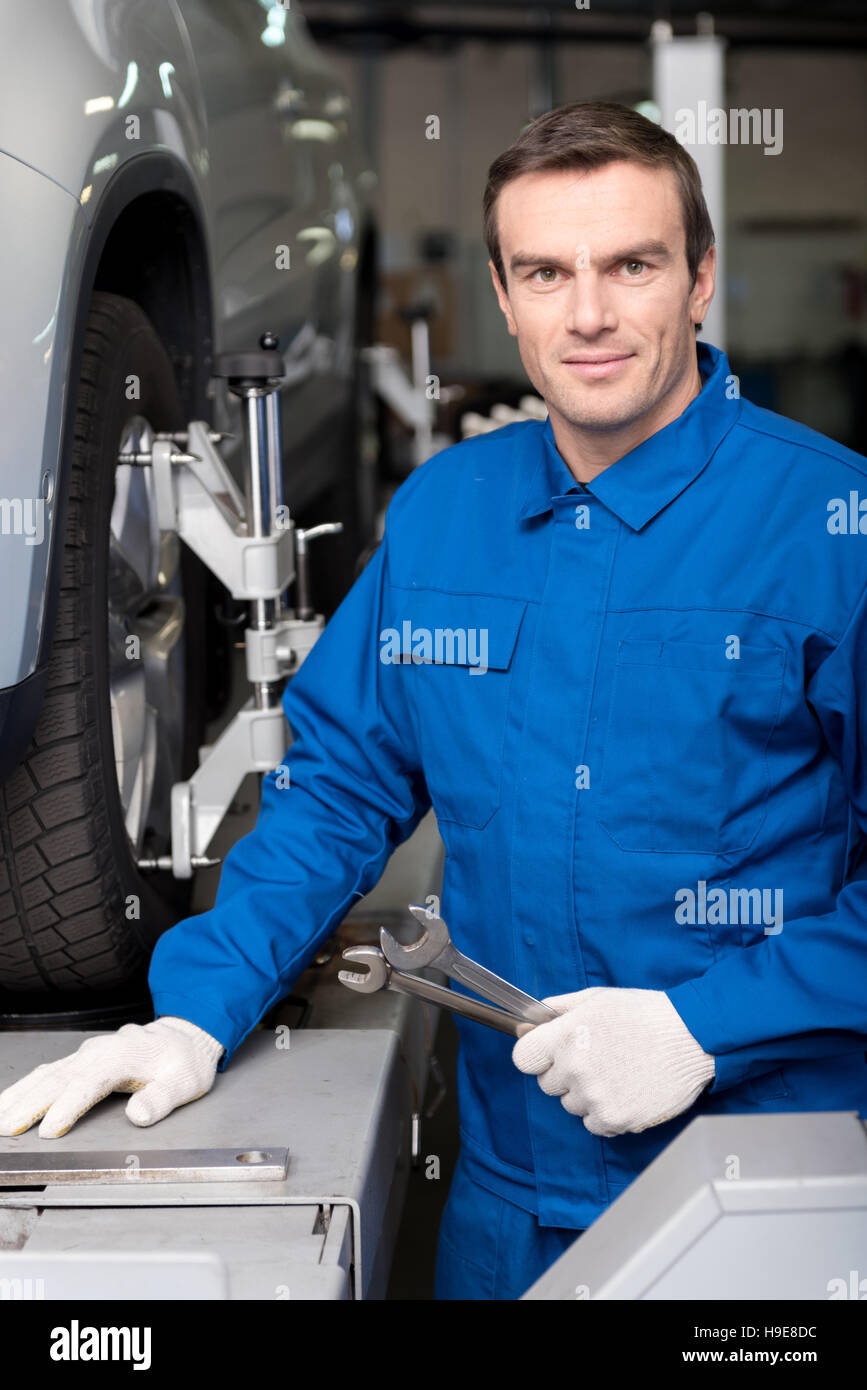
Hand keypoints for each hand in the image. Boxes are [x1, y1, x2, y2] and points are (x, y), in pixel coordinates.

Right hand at [0, 1016, 224, 1137]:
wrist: (184, 1036)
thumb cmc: (183, 1061)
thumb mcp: (185, 1081)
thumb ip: (162, 1098)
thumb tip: (138, 1115)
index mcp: (123, 1055)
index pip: (90, 1082)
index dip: (68, 1106)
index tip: (49, 1130)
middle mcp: (99, 1051)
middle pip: (60, 1078)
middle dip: (31, 1104)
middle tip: (7, 1130)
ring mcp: (88, 1054)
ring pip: (48, 1074)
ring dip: (21, 1095)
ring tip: (0, 1118)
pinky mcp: (82, 1060)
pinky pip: (49, 1072)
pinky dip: (26, 1087)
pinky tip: (10, 1101)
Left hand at [512, 987, 714, 1136]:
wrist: (692, 1037)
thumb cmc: (646, 1015)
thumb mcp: (598, 998)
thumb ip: (560, 1007)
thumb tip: (535, 1016)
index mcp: (566, 1035)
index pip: (523, 1059)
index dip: (536, 1057)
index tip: (550, 1055)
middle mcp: (575, 1068)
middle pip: (548, 1085)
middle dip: (566, 1075)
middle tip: (596, 1060)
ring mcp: (595, 1096)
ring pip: (572, 1105)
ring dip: (587, 1094)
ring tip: (617, 1073)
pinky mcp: (616, 1118)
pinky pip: (594, 1124)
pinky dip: (606, 1113)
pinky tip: (625, 1091)